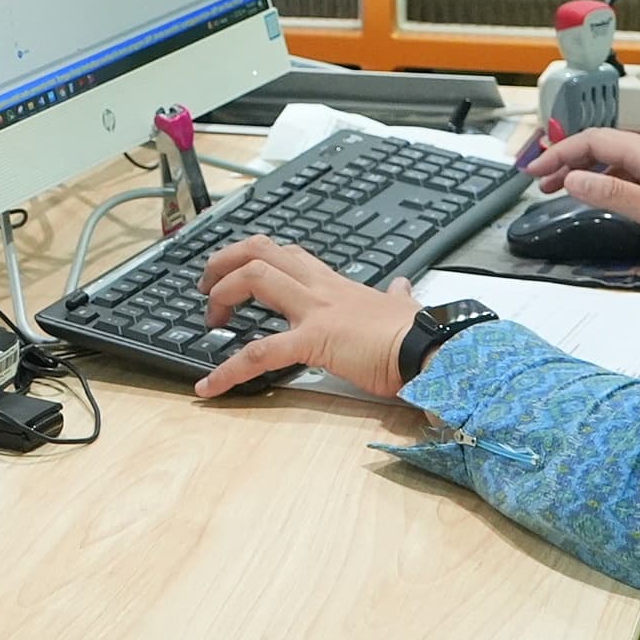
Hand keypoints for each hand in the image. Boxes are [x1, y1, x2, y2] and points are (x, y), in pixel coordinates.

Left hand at [190, 236, 423, 399]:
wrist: (433, 350)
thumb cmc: (419, 335)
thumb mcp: (403, 307)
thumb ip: (397, 296)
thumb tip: (403, 287)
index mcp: (336, 285)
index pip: (288, 255)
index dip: (256, 257)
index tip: (237, 271)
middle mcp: (321, 289)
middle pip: (262, 251)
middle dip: (225, 262)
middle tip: (206, 286)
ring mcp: (316, 310)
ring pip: (255, 277)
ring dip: (222, 294)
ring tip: (207, 321)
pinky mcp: (315, 339)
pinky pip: (260, 353)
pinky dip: (228, 370)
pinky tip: (209, 388)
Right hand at [528, 128, 639, 263]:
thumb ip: (613, 195)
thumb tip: (572, 179)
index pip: (595, 141)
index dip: (559, 153)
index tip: (533, 172)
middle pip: (603, 146)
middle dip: (566, 159)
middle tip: (539, 182)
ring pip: (615, 159)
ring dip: (584, 171)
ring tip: (560, 189)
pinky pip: (630, 172)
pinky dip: (605, 180)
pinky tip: (599, 196)